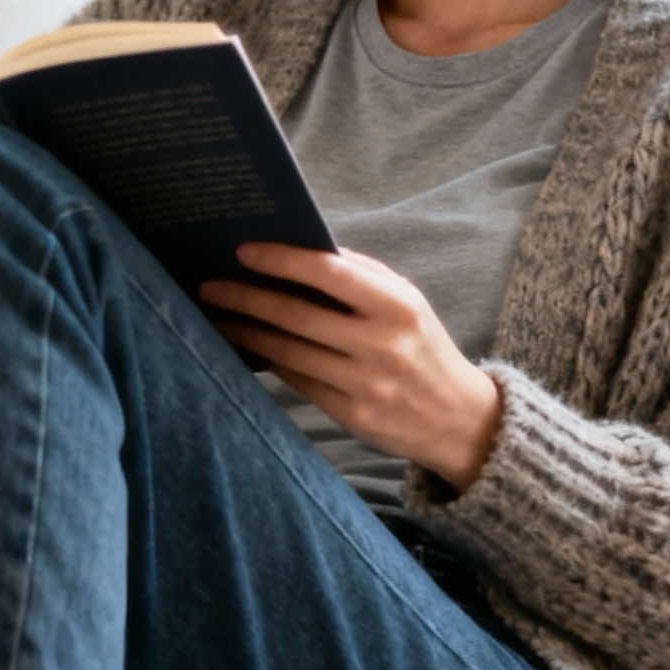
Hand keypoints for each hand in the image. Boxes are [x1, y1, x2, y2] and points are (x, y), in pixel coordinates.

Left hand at [200, 243, 501, 492]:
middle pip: (297, 315)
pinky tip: (246, 345)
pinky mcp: (351, 415)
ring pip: (288, 351)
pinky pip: (296, 380)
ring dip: (245, 330)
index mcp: (399, 305)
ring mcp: (366, 384)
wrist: (459, 419)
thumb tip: (298, 250)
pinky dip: (267, 360)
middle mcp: (383, 345)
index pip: (330, 272)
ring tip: (216, 315)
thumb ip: (361, 275)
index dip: (282, 259)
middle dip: (246, 297)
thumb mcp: (406, 303)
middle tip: (210, 285)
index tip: (243, 251)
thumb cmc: (422, 346)